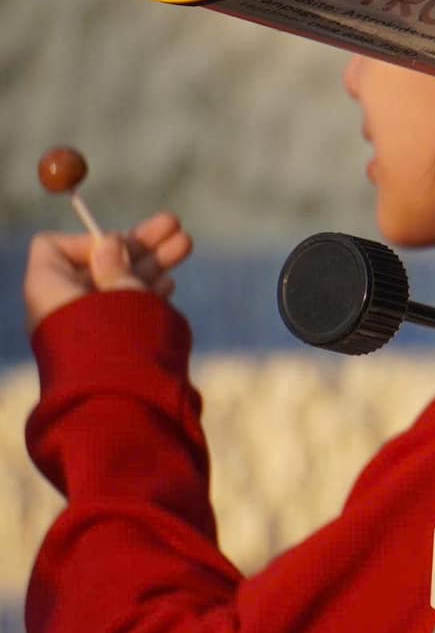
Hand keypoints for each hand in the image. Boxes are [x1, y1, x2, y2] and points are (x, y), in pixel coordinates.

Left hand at [24, 211, 192, 333]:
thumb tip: (108, 243)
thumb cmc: (119, 347)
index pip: (55, 247)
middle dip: (138, 245)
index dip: (89, 240)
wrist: (125, 407)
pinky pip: (124, 310)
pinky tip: (169, 283)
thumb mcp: (121, 294)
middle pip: (97, 263)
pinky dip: (145, 294)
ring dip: (151, 263)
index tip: (122, 244)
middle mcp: (64, 307)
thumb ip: (118, 264)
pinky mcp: (108, 345)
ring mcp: (88, 327)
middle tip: (174, 225)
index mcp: (50, 290)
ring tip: (185, 244)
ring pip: (117, 285)